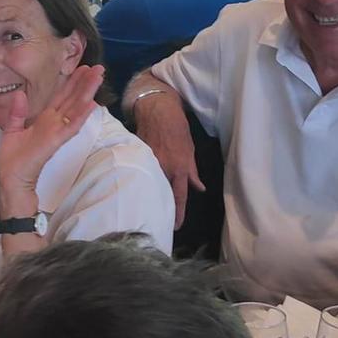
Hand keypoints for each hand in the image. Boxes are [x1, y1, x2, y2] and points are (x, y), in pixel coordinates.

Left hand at [0, 64, 102, 207]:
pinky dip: (82, 115)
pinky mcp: (56, 141)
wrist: (12, 180)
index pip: (62, 97)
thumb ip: (17, 112)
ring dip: (88, 92)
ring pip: (76, 108)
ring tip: (98, 77)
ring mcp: (57, 131)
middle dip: (85, 82)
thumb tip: (20, 93)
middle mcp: (54, 123)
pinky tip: (92, 103)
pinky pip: (71, 126)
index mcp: (45, 120)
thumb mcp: (11, 130)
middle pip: (73, 99)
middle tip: (98, 67)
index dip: (72, 82)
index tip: (82, 68)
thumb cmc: (13, 160)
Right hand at [133, 93, 202, 228]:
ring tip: (150, 206)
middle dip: (162, 207)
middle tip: (161, 219)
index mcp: (179, 169)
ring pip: (150, 184)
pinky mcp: (138, 158)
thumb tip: (199, 188)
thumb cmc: (178, 129)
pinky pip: (141, 173)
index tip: (175, 226)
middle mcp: (163, 169)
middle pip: (162, 193)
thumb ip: (193, 172)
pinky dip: (142, 180)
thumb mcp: (190, 151)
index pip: (179, 196)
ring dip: (152, 194)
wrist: (158, 111)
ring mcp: (149, 164)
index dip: (178, 213)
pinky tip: (139, 186)